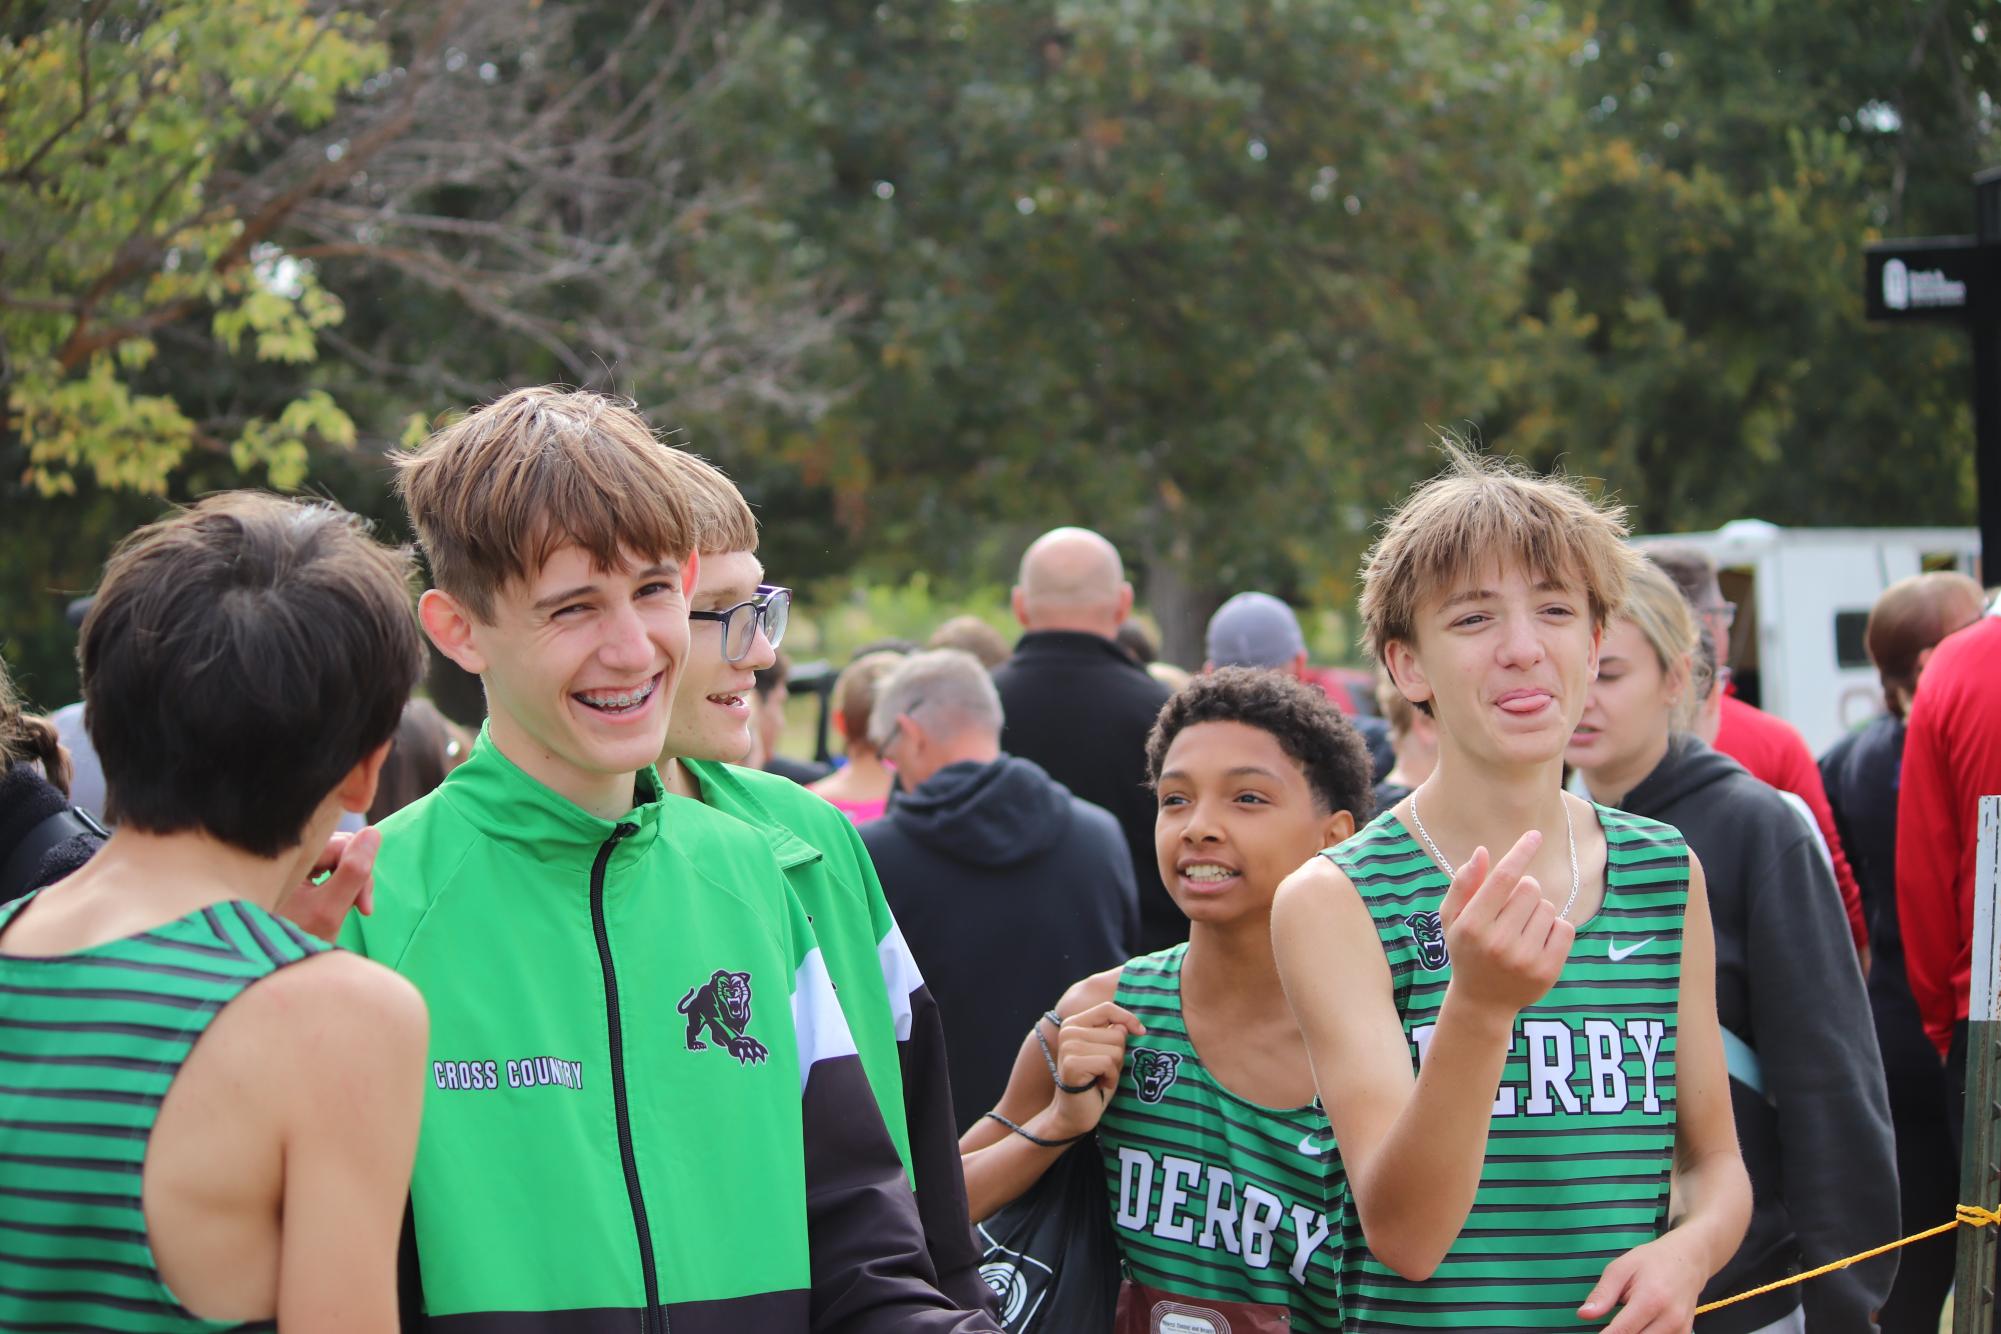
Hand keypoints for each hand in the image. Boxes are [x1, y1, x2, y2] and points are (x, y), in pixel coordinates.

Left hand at [283, 827, 379, 942]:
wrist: (265, 969)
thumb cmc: (292, 944)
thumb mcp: (329, 911)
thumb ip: (353, 872)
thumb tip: (373, 832)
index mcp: (286, 859)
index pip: (340, 844)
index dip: (360, 871)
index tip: (364, 907)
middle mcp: (284, 857)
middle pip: (338, 850)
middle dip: (355, 877)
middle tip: (361, 908)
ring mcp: (286, 866)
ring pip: (333, 860)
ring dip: (348, 883)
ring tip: (351, 909)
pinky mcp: (290, 877)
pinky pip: (323, 869)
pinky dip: (336, 886)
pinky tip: (337, 905)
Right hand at [1042, 1001, 1144, 1137]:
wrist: (1074, 1113)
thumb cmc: (1094, 1081)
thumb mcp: (1107, 1051)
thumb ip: (1114, 1033)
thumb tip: (1128, 1026)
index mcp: (1074, 1023)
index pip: (1107, 1009)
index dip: (1128, 1018)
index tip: (1141, 1032)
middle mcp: (1068, 1031)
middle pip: (1117, 1033)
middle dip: (1118, 1055)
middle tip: (1104, 1070)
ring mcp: (1068, 1046)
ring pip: (1115, 1049)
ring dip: (1115, 1068)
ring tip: (1100, 1077)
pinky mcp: (1072, 1064)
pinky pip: (1108, 1063)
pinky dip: (1111, 1078)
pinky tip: (1099, 1085)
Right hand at [1439, 830, 1573, 1016]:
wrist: (1482, 1002)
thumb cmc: (1467, 951)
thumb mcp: (1452, 919)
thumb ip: (1464, 885)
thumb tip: (1482, 852)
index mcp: (1472, 925)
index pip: (1503, 878)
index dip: (1520, 853)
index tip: (1534, 835)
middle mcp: (1498, 942)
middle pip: (1529, 888)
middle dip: (1525, 891)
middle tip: (1512, 910)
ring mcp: (1525, 958)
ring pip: (1548, 907)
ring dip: (1538, 912)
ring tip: (1521, 930)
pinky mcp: (1548, 970)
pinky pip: (1565, 928)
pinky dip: (1554, 928)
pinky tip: (1537, 941)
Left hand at [1578, 1230, 1708, 1332]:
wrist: (1689, 1259)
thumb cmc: (1653, 1260)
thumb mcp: (1621, 1268)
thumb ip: (1603, 1294)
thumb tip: (1584, 1314)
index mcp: (1651, 1299)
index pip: (1622, 1332)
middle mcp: (1670, 1319)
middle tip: (1609, 1325)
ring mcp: (1680, 1329)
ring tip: (1625, 1321)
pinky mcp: (1685, 1333)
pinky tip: (1639, 1326)